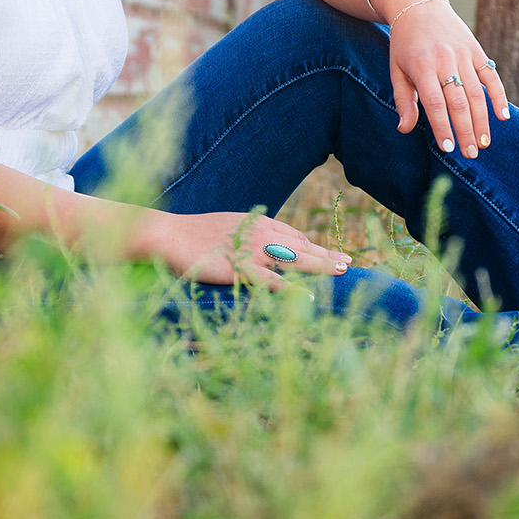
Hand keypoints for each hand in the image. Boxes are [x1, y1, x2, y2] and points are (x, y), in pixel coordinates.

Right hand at [131, 210, 351, 289]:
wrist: (169, 234)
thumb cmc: (193, 232)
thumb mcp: (228, 225)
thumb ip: (247, 232)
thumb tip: (260, 239)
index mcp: (257, 222)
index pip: (294, 235)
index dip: (312, 246)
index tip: (326, 253)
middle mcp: (261, 234)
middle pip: (303, 245)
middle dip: (327, 254)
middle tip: (349, 262)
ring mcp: (252, 252)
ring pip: (296, 259)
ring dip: (321, 265)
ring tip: (342, 271)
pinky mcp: (240, 270)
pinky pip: (272, 281)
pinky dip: (293, 289)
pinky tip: (309, 296)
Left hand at [386, 0, 511, 157]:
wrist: (418, 5)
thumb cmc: (404, 44)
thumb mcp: (396, 70)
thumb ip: (404, 101)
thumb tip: (405, 130)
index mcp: (422, 67)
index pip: (435, 104)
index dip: (443, 127)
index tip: (448, 149)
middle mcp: (445, 60)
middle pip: (459, 102)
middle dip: (466, 131)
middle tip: (471, 154)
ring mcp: (463, 54)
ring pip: (477, 93)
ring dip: (482, 120)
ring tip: (484, 143)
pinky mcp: (476, 49)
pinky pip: (491, 76)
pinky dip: (499, 96)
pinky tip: (503, 116)